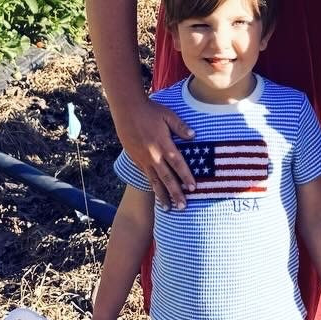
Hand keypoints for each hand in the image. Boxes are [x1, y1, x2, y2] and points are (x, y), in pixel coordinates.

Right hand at [114, 95, 195, 210]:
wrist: (126, 110)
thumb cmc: (150, 111)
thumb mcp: (168, 115)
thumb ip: (180, 127)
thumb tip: (194, 136)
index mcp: (163, 144)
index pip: (178, 164)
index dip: (186, 176)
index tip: (194, 188)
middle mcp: (153, 155)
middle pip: (167, 178)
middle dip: (175, 193)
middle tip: (183, 207)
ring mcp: (143, 159)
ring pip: (154, 181)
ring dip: (162, 196)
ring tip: (168, 209)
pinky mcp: (136, 159)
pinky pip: (146, 176)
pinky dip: (152, 186)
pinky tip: (156, 193)